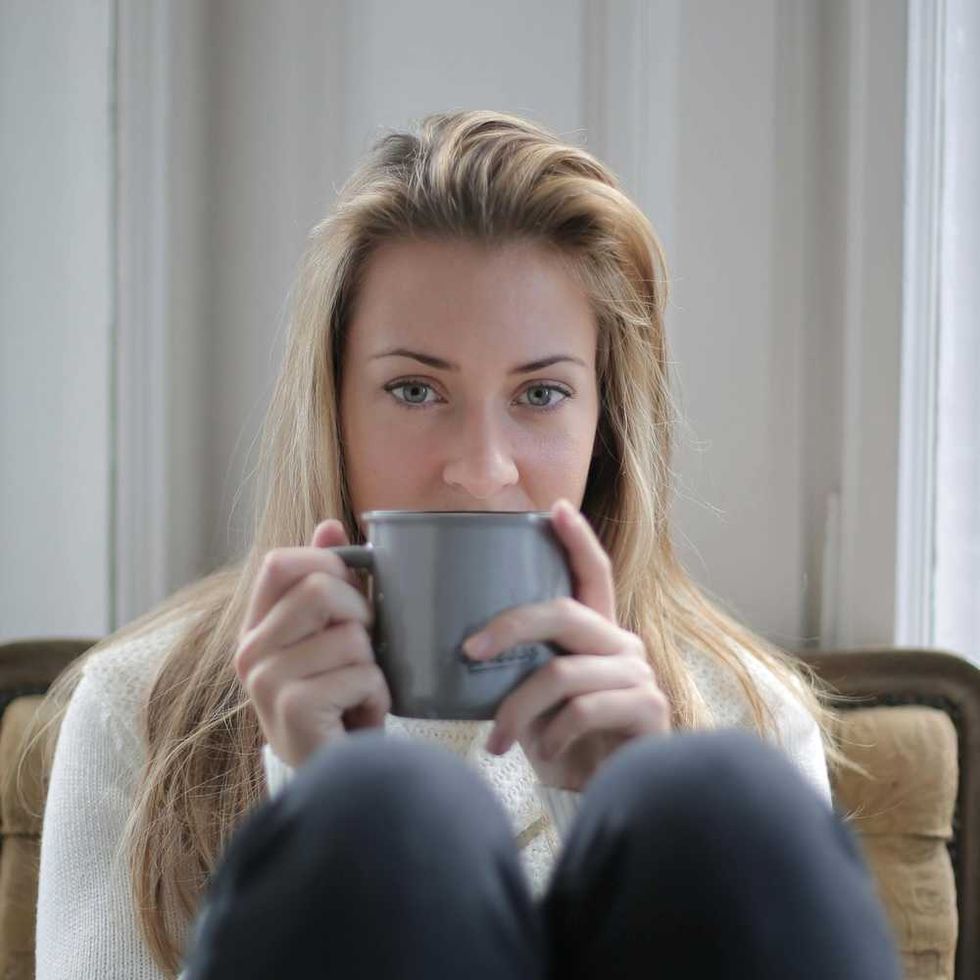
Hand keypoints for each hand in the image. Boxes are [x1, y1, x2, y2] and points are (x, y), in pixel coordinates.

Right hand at [235, 521, 390, 767]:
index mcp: (256, 628)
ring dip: (373, 666)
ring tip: (358, 692)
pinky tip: (361, 715)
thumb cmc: (338, 699)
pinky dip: (378, 695)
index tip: (350, 590)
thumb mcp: (331, 637)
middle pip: (320, 591)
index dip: (326, 564)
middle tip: (364, 649)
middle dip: (362, 614)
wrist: (335, 774)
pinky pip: (362, 674)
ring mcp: (267, 682)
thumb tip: (329, 526)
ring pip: (351, 636)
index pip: (280, 563)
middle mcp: (250, 653)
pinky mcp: (294, 709)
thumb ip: (326, 582)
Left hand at [462, 498, 670, 790]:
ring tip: (498, 739)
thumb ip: (520, 666)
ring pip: (562, 673)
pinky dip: (553, 734)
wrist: (602, 793)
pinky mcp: (648, 707)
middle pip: (564, 613)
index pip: (593, 573)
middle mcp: (621, 643)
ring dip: (518, 709)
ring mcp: (638, 673)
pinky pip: (584, 709)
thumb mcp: (534, 696)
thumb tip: (461, 647)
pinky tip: (546, 751)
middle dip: (510, 626)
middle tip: (468, 650)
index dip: (576, 539)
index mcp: (595, 632)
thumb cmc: (563, 740)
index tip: (555, 508)